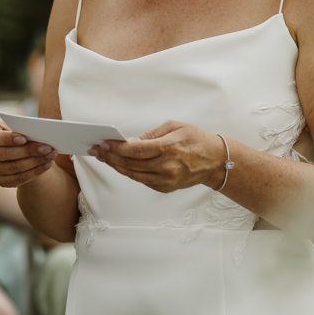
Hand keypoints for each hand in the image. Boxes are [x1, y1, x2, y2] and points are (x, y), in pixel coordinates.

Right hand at [0, 123, 55, 186]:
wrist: (8, 147)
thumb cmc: (11, 131)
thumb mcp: (11, 126)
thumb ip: (19, 128)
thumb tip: (36, 131)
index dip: (8, 139)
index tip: (23, 138)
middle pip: (6, 155)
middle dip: (28, 151)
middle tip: (47, 147)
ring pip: (14, 169)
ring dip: (36, 162)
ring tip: (51, 155)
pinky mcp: (1, 180)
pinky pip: (19, 179)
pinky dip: (35, 172)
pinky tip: (47, 165)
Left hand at [89, 121, 222, 192]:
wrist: (215, 161)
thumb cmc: (196, 139)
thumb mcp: (175, 126)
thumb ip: (151, 134)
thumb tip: (131, 141)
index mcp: (168, 148)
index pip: (135, 150)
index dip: (116, 148)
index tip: (104, 143)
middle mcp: (166, 167)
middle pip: (131, 164)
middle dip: (111, 157)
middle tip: (97, 151)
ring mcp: (166, 180)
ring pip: (134, 174)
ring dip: (116, 167)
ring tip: (105, 158)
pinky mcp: (166, 187)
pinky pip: (142, 180)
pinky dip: (129, 173)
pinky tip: (120, 165)